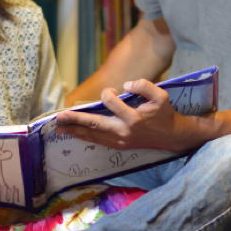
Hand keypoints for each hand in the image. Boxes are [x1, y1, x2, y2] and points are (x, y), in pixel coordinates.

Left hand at [55, 79, 189, 151]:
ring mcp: (120, 140)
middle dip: (76, 120)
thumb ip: (144, 86)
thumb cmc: (164, 113)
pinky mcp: (119, 145)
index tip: (110, 91)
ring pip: (93, 135)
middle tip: (59, 117)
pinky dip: (85, 137)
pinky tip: (74, 133)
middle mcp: (124, 131)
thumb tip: (126, 84)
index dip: (107, 93)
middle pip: (95, 124)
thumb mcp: (160, 95)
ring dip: (75, 131)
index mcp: (134, 118)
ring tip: (59, 127)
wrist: (171, 135)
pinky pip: (98, 141)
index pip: (111, 102)